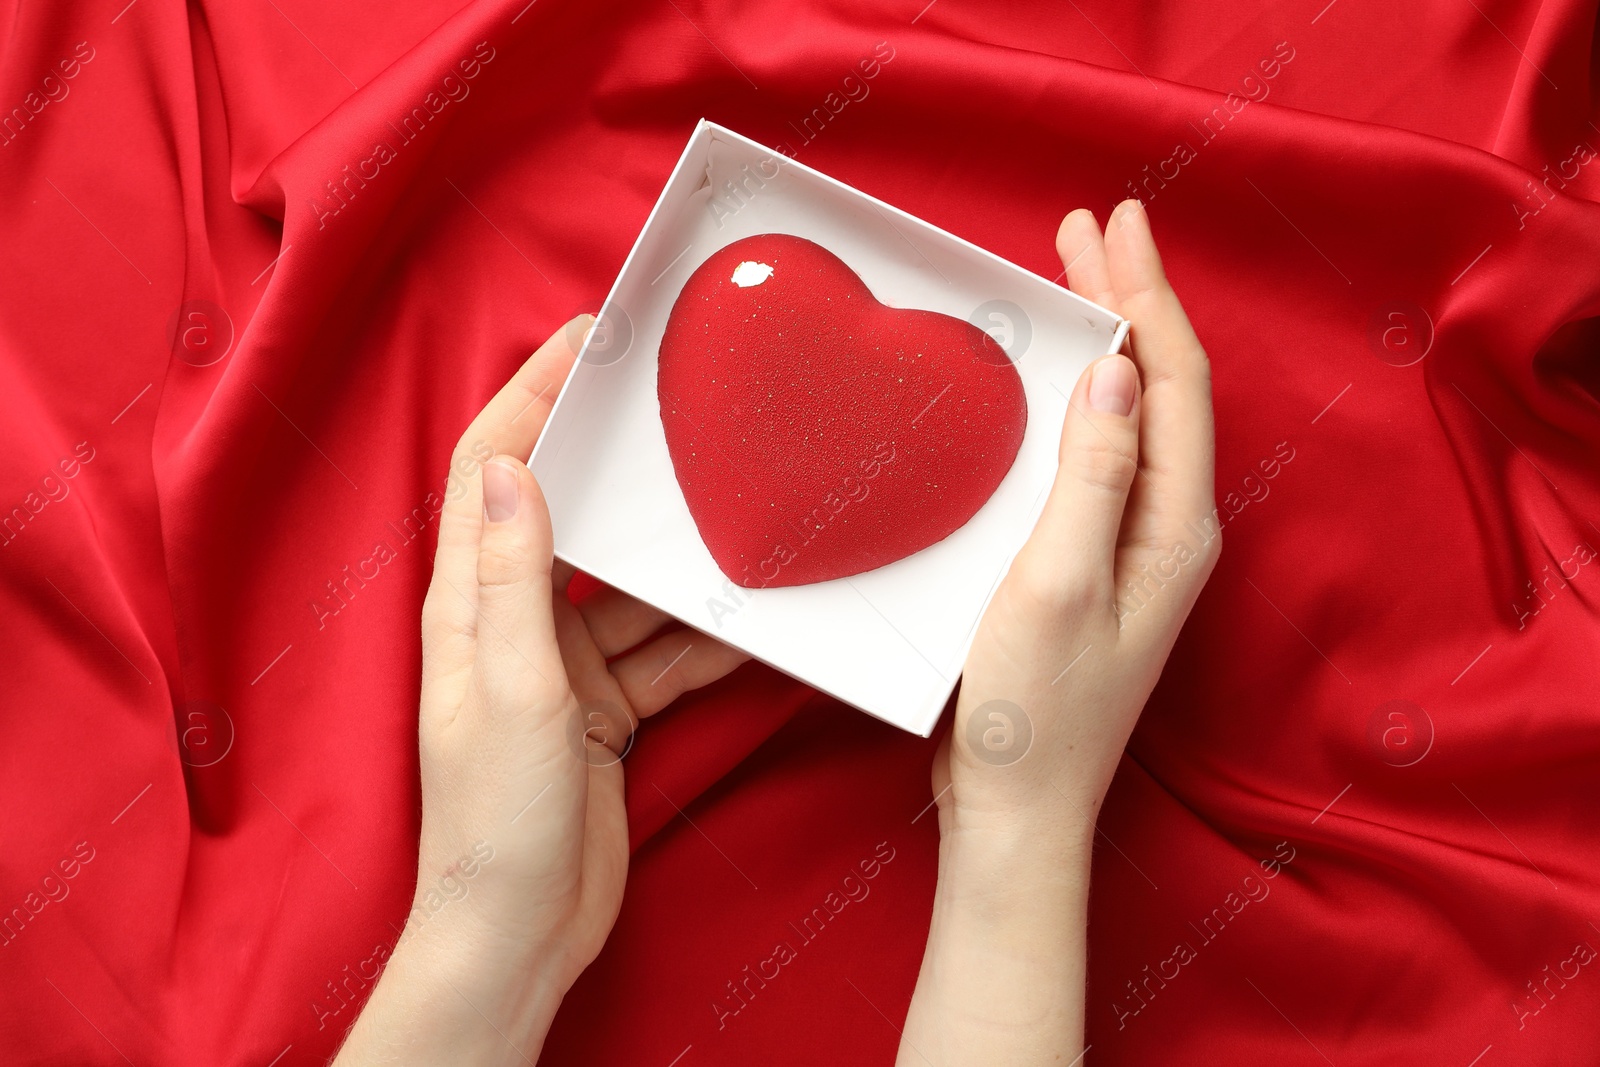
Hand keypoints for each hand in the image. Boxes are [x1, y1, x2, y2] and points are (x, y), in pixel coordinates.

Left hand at [335, 318, 749, 1065]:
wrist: (518, 933)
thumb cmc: (493, 821)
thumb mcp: (511, 690)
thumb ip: (513, 579)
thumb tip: (516, 466)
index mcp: (468, 604)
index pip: (491, 470)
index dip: (530, 395)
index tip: (586, 339)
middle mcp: (511, 622)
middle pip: (568, 514)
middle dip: (617, 461)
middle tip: (676, 405)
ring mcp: (560, 667)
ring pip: (630, 589)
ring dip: (681, 562)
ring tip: (739, 514)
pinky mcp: (602, 711)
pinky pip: (662, 652)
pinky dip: (706, 638)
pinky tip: (756, 622)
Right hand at [902, 200, 1217, 1064]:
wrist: (1017, 807)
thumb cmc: (1032, 708)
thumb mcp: (1058, 582)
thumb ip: (1094, 474)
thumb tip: (1118, 370)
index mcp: (1175, 525)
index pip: (1174, 382)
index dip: (1147, 295)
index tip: (1114, 223)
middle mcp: (1168, 527)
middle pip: (1161, 387)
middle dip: (1129, 300)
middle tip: (1088, 226)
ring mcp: (1131, 545)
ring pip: (1131, 415)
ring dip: (1105, 339)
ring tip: (1073, 277)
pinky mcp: (1091, 561)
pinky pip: (1098, 452)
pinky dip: (1078, 396)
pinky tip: (1050, 380)